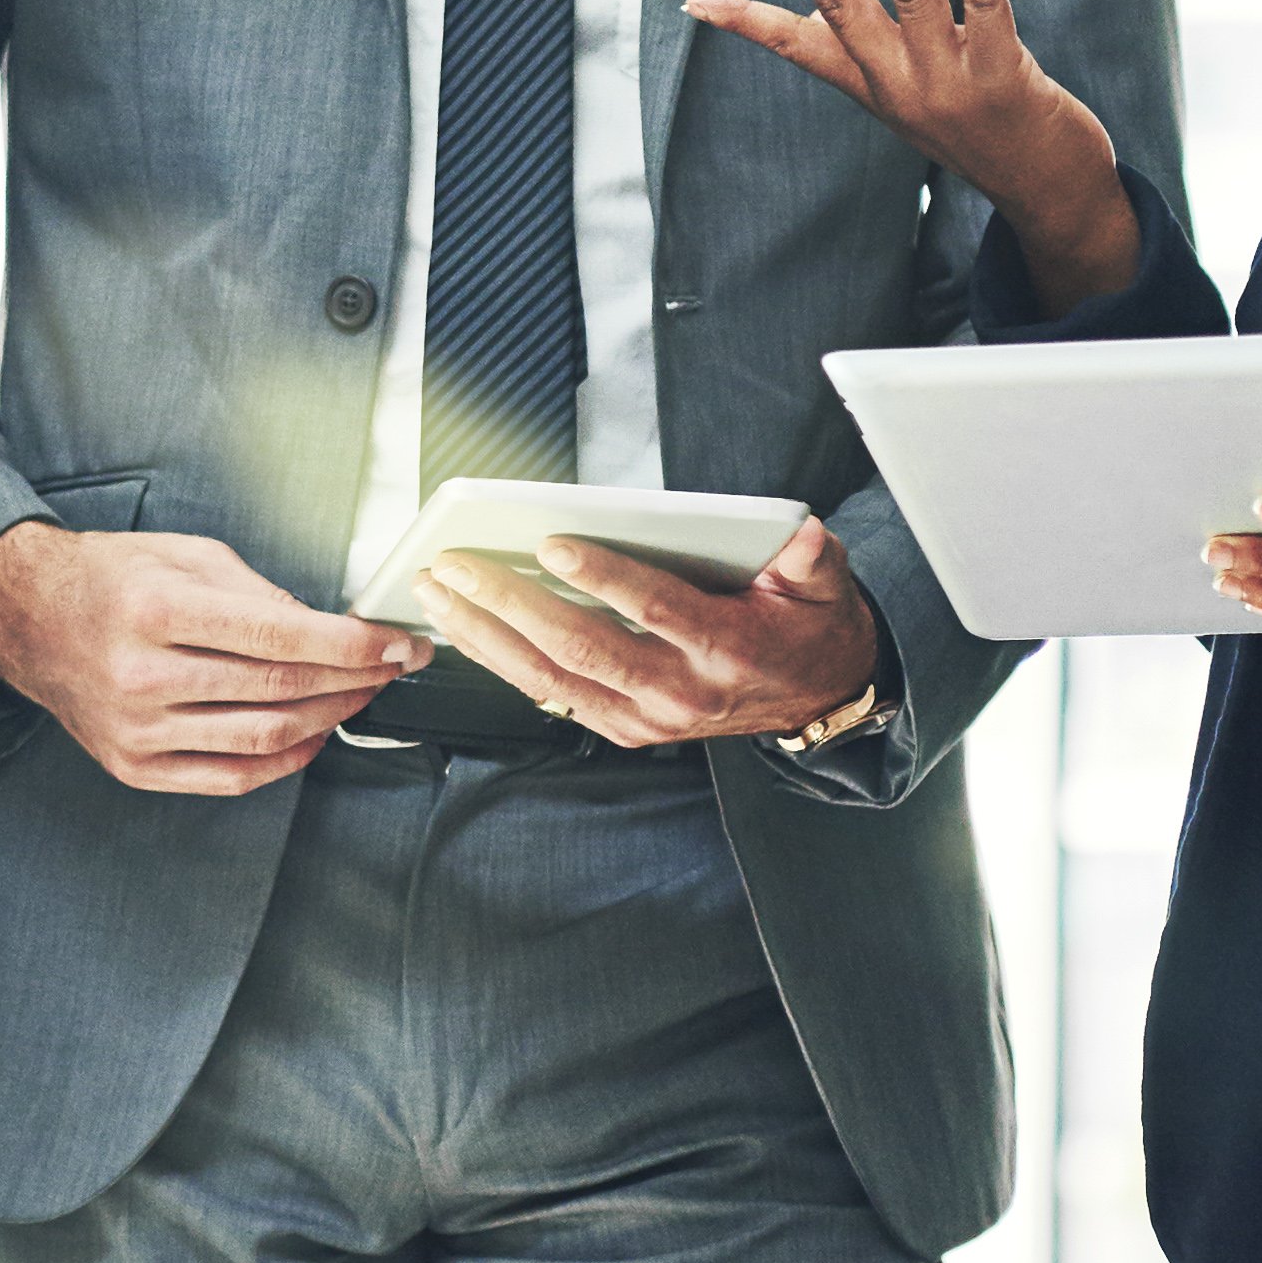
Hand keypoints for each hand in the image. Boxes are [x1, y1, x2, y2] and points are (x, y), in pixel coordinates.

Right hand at [0, 521, 425, 795]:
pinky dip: (285, 760)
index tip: (395, 644)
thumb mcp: (184, 555)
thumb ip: (258, 592)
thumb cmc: (109, 579)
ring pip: (263, 738)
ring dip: (330, 719)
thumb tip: (327, 629)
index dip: (351, 645)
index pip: (278, 636)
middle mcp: (141, 674)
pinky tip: (313, 734)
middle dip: (354, 680)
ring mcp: (136, 729)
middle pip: (279, 690)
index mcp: (155, 608)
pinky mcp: (135, 765)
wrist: (29, 620)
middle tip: (391, 667)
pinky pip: (231, 777)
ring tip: (359, 695)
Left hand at [417, 517, 883, 747]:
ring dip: (487, 635)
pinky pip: (551, 695)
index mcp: (727, 650)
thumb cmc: (806, 629)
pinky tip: (463, 627)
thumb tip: (803, 534)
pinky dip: (501, 661)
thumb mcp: (823, 587)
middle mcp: (680, 693)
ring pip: (552, 679)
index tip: (552, 546)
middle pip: (584, 648)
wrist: (815, 699)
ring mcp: (647, 719)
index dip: (604, 579)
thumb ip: (811, 560)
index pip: (657, 611)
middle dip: (513, 604)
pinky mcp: (624, 728)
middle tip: (460, 564)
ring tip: (438, 591)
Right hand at [681, 0, 1139, 312]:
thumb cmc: (977, 133)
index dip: (743, 22)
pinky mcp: (1002, 72)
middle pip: (841, 8)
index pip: (794, 48)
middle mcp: (901, 84)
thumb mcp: (907, 103)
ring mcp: (950, 80)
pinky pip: (986, 1)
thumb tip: (813, 18)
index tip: (694, 1)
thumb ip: (865, 57)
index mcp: (872, 87)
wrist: (1045, 193)